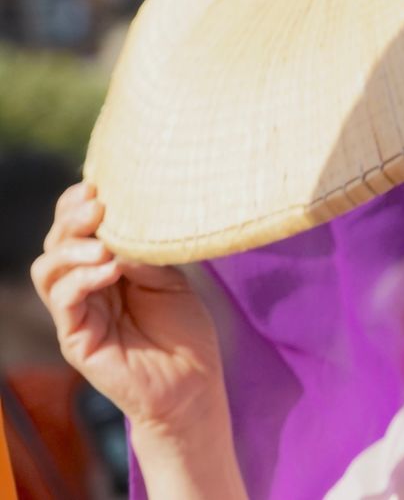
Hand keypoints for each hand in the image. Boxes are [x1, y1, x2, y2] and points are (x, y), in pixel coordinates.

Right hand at [30, 182, 224, 434]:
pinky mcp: (76, 340)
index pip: (77, 230)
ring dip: (72, 249)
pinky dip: (81, 280)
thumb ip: (145, 255)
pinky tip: (108, 270)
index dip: (78, 205)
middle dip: (71, 219)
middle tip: (97, 205)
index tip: (97, 182)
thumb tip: (123, 226)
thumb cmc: (185, 331)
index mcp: (106, 268)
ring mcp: (77, 314)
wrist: (193, 383)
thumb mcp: (170, 280)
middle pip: (57, 243)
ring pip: (48, 270)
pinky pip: (63, 302)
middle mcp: (85, 287)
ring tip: (103, 244)